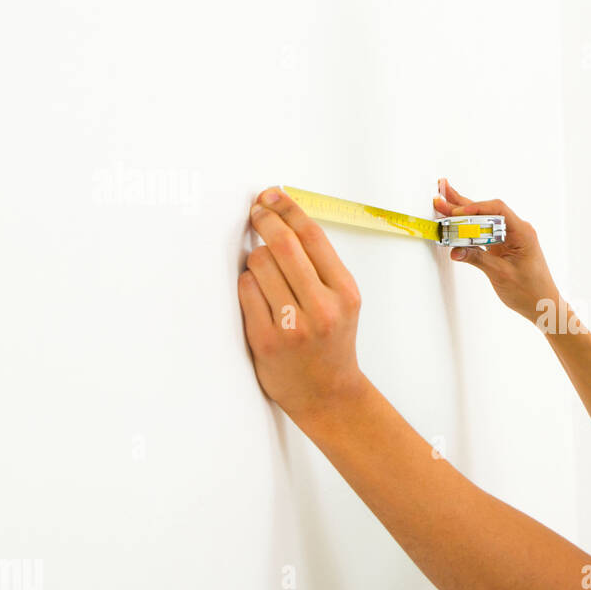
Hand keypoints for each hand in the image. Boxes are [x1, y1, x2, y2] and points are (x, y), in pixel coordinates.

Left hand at [238, 187, 366, 422]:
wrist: (328, 394)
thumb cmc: (332, 342)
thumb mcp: (342, 302)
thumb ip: (320, 265)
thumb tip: (284, 219)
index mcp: (344, 292)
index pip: (312, 236)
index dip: (288, 208)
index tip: (272, 195)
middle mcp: (322, 307)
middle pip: (282, 244)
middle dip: (264, 220)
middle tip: (256, 213)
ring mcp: (292, 325)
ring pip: (259, 264)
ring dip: (255, 258)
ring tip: (264, 271)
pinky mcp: (266, 340)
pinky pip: (246, 291)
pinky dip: (247, 284)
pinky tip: (257, 293)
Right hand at [434, 178, 560, 325]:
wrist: (543, 305)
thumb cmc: (531, 291)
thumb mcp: (501, 274)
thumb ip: (478, 259)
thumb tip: (456, 250)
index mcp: (523, 233)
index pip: (497, 210)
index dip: (476, 208)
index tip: (457, 213)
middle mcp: (517, 231)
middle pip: (487, 212)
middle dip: (462, 205)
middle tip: (441, 196)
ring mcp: (509, 238)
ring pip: (483, 221)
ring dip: (463, 214)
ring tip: (443, 201)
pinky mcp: (503, 246)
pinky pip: (484, 233)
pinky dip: (468, 229)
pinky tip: (455, 222)